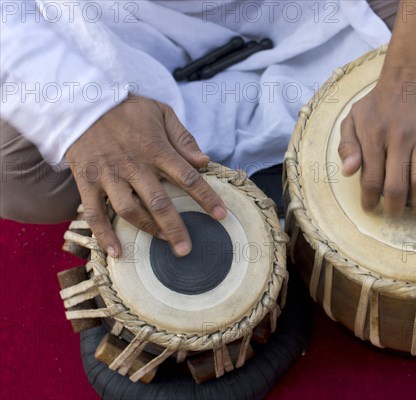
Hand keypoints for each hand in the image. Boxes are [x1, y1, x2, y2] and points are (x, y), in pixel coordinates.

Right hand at [65, 95, 226, 257]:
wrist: (82, 101)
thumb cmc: (128, 109)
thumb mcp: (161, 113)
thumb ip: (183, 138)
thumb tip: (204, 162)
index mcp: (155, 149)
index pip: (187, 177)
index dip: (206, 197)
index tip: (221, 215)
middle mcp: (133, 165)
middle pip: (158, 202)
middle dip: (175, 227)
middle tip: (186, 249)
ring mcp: (108, 175)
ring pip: (129, 210)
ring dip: (147, 229)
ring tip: (163, 243)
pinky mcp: (87, 181)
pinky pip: (94, 213)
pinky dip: (104, 234)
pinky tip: (116, 252)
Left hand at [338, 68, 415, 216]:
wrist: (411, 76)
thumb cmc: (377, 103)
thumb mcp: (352, 118)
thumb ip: (346, 146)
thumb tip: (348, 172)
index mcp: (374, 133)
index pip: (371, 179)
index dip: (369, 200)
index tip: (370, 207)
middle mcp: (400, 136)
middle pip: (397, 187)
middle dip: (393, 208)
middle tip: (391, 213)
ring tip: (411, 207)